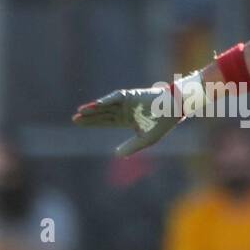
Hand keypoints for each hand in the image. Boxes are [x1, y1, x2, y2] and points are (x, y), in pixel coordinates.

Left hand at [73, 82, 190, 156]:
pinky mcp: (131, 94)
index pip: (106, 121)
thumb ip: (131, 147)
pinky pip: (116, 97)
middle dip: (89, 116)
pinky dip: (106, 101)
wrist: (175, 110)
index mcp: (127, 120)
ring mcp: (127, 102)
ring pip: (106, 105)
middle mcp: (124, 110)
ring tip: (80, 112)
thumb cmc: (163, 124)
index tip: (79, 122)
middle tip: (74, 119)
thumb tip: (116, 155)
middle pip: (103, 113)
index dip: (92, 122)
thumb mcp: (146, 139)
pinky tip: (96, 105)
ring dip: (94, 108)